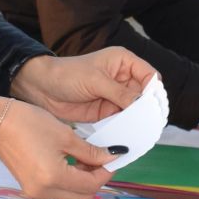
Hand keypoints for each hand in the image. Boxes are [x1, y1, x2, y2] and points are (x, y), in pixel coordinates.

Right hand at [0, 95, 117, 198]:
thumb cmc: (29, 124)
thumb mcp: (65, 135)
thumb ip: (91, 151)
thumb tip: (113, 157)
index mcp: (54, 179)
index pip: (92, 184)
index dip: (106, 171)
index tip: (113, 156)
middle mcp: (45, 192)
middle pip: (83, 195)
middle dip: (96, 179)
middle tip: (100, 157)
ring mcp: (36, 193)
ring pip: (72, 196)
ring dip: (83, 181)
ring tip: (86, 158)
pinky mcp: (31, 189)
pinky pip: (59, 192)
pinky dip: (70, 181)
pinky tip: (71, 162)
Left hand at [10, 49, 155, 123]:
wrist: (41, 88)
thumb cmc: (67, 74)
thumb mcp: (96, 81)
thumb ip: (120, 93)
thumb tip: (142, 105)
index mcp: (123, 62)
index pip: (149, 75)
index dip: (155, 91)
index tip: (157, 107)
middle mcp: (122, 78)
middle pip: (145, 95)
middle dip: (149, 108)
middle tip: (154, 124)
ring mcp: (115, 96)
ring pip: (135, 110)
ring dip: (139, 120)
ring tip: (145, 133)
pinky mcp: (106, 111)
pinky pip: (122, 120)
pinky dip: (126, 128)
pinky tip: (130, 136)